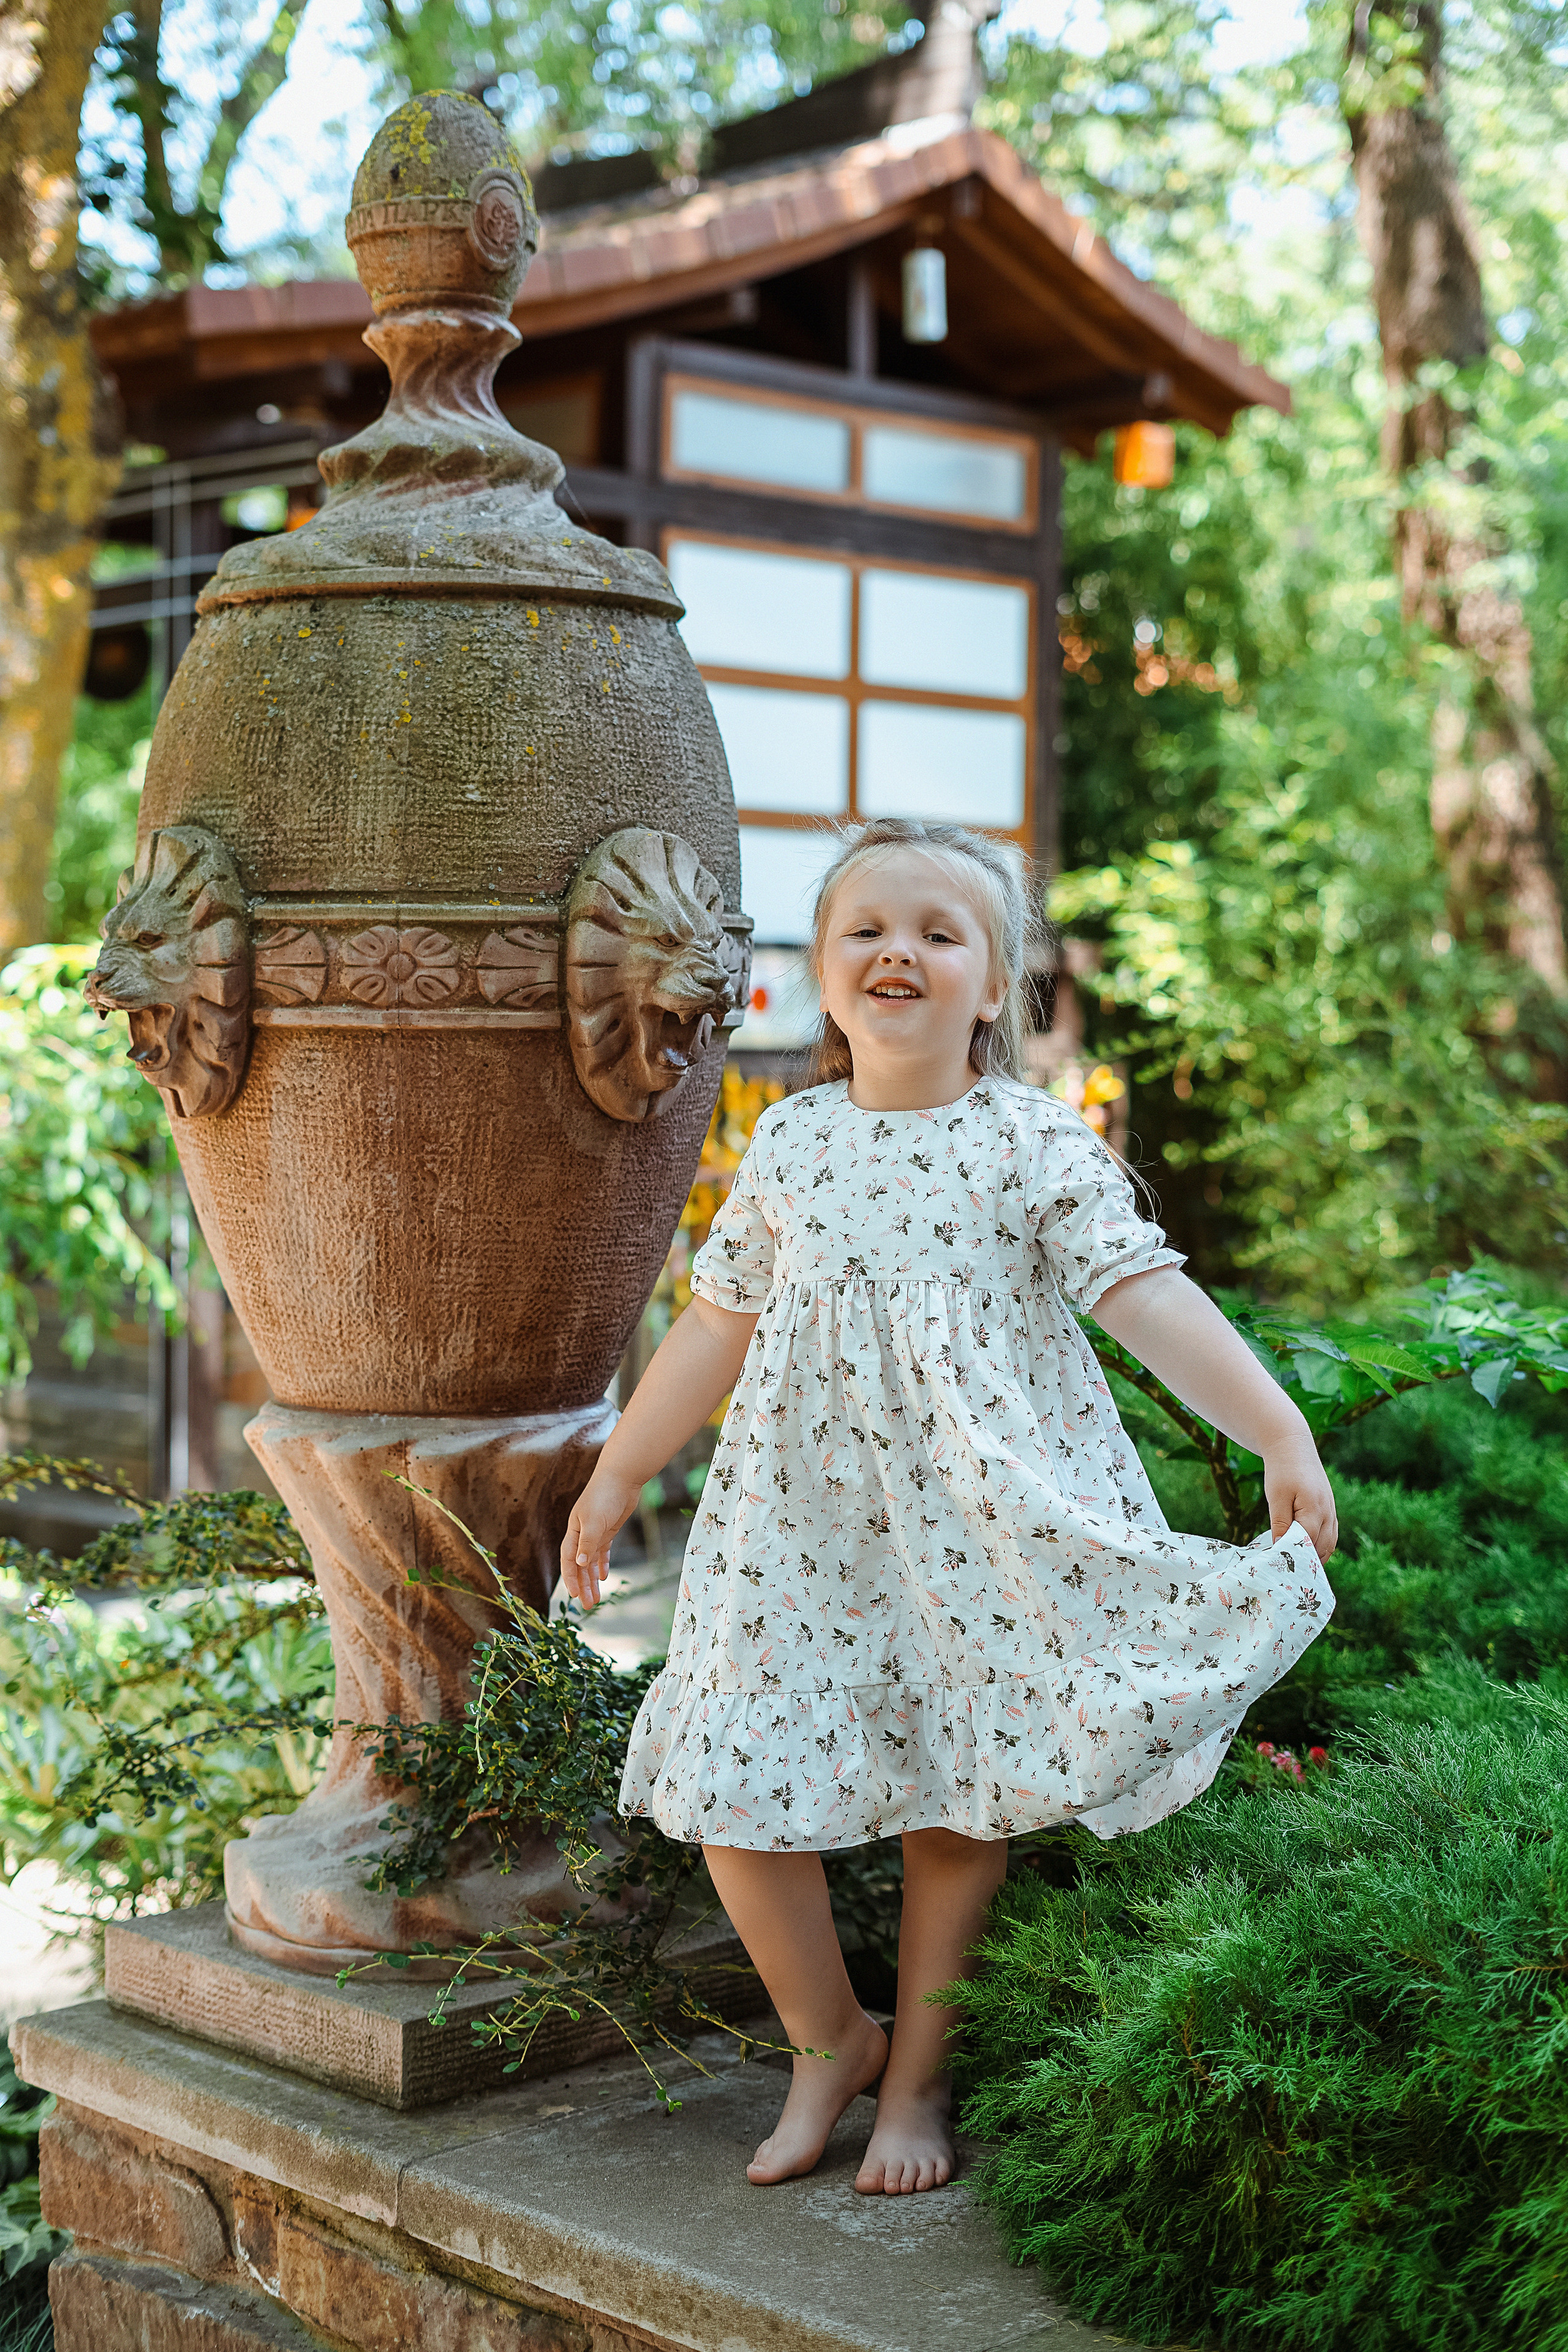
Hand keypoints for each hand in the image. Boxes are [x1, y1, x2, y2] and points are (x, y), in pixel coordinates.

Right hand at [560, 1466, 642, 1608]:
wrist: (622, 1476)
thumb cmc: (605, 1495)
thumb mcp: (595, 1521)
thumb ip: (588, 1542)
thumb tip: (579, 1563)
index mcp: (574, 1531)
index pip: (568, 1559)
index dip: (570, 1578)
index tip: (574, 1596)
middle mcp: (582, 1533)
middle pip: (579, 1565)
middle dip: (582, 1585)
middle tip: (587, 1606)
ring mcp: (595, 1532)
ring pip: (590, 1562)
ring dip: (591, 1580)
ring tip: (595, 1599)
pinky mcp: (608, 1529)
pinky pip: (602, 1551)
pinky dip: (602, 1564)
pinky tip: (603, 1577)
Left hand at [1263, 1437, 1336, 1561]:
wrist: (1293, 1446)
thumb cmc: (1282, 1471)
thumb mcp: (1276, 1497)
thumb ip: (1280, 1524)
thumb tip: (1279, 1548)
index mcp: (1315, 1510)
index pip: (1307, 1544)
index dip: (1294, 1557)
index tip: (1280, 1568)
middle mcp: (1328, 1513)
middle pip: (1321, 1547)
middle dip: (1307, 1561)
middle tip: (1290, 1574)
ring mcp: (1331, 1511)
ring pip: (1329, 1543)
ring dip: (1316, 1556)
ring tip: (1299, 1568)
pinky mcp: (1329, 1508)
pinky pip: (1330, 1534)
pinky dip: (1321, 1546)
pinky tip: (1308, 1552)